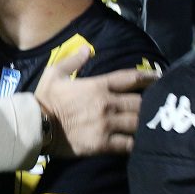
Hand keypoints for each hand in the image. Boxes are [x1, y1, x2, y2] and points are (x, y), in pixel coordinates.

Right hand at [34, 50, 157, 155]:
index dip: (148, 77)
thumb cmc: (44, 99)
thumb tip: (87, 49)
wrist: (35, 126)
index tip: (159, 78)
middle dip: (150, 103)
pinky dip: (136, 144)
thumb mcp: (54, 73)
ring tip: (154, 124)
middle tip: (159, 105)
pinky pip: (127, 145)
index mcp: (97, 86)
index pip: (130, 78)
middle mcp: (106, 104)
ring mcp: (106, 125)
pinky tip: (142, 144)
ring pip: (137, 123)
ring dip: (146, 123)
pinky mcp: (102, 144)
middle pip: (139, 103)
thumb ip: (73, 60)